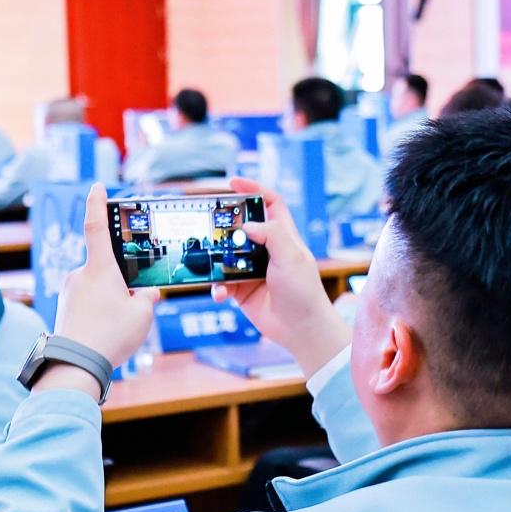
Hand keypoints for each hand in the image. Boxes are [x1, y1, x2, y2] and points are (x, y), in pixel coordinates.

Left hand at [35, 184, 158, 398]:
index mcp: (99, 268)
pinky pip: (89, 302)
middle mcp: (80, 274)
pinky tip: (107, 333)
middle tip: (130, 310)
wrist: (74, 365)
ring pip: (100, 288)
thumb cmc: (110, 336)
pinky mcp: (65, 307)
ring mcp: (69, 290)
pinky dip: (101, 312)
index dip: (96, 203)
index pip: (96, 226)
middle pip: (108, 268)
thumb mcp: (142, 314)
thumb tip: (144, 293)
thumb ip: (147, 297)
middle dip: (123, 285)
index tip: (97, 186)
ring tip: (118, 328)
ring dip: (112, 301)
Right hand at [211, 177, 350, 375]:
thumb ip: (271, 234)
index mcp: (283, 236)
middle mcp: (266, 249)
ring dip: (216, 260)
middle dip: (224, 223)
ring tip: (209, 262)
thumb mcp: (291, 256)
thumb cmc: (303, 291)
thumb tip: (247, 224)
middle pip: (241, 226)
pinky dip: (218, 287)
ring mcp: (252, 269)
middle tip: (207, 221)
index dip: (254, 189)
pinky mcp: (242, 289)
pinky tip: (220, 294)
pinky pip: (222, 282)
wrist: (300, 329)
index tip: (233, 182)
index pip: (270, 203)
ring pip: (226, 255)